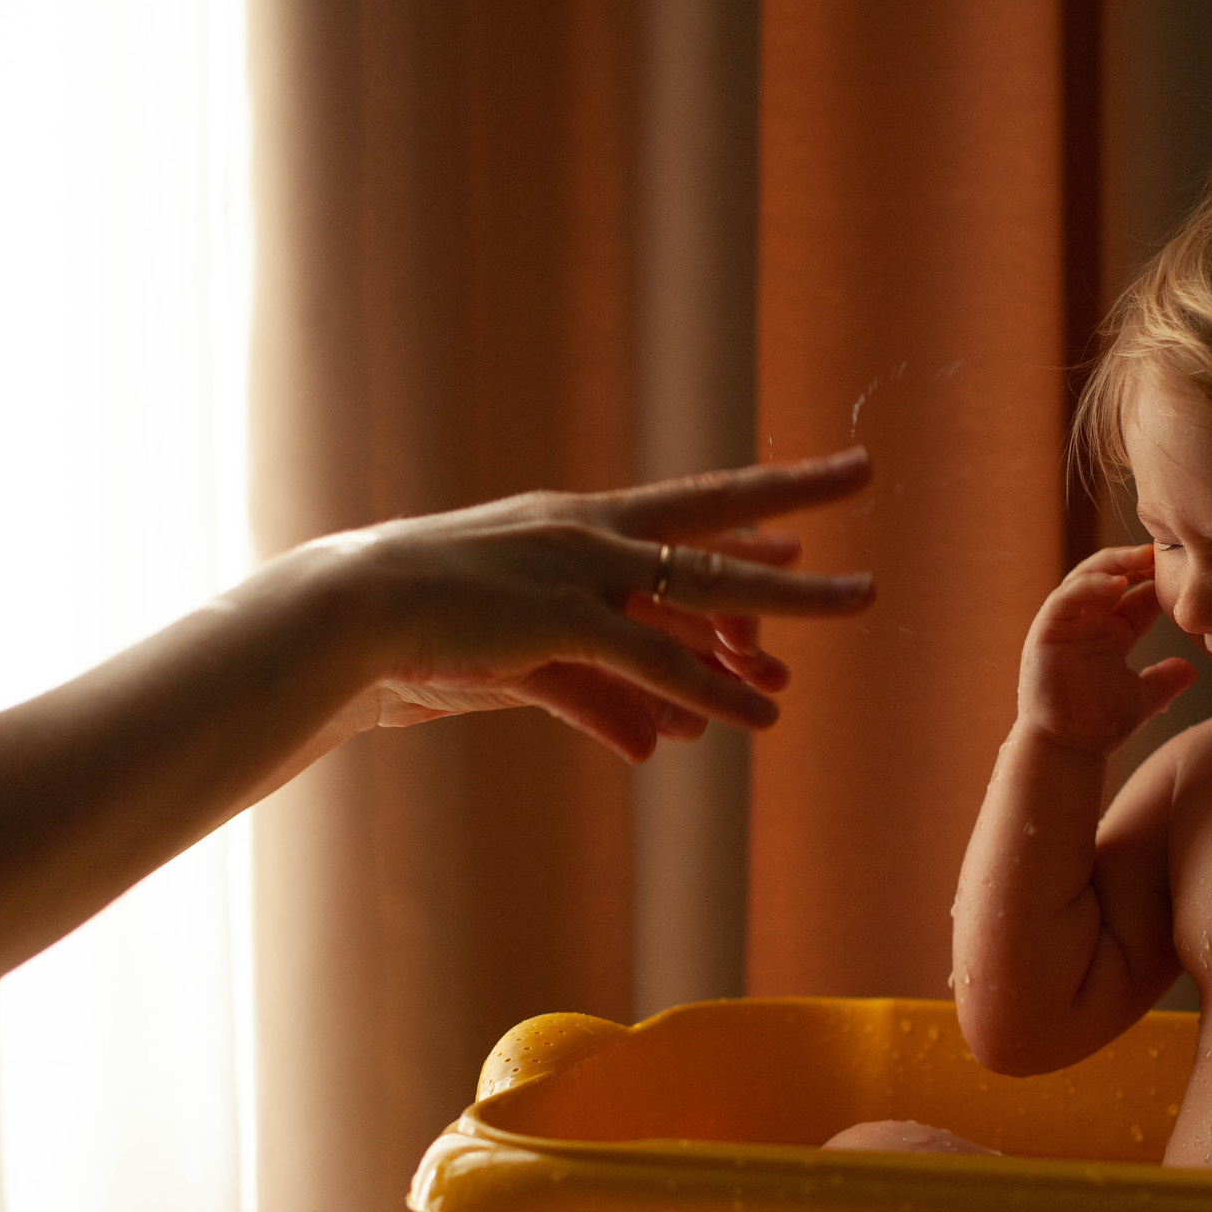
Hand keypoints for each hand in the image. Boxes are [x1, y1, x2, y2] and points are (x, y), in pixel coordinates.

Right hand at [320, 450, 876, 761]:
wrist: (348, 615)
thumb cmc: (419, 630)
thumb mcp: (518, 653)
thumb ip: (595, 689)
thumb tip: (655, 740)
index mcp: (574, 524)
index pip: (680, 510)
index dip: (747, 511)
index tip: (802, 517)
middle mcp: (588, 533)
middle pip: (713, 510)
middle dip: (794, 491)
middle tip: (863, 471)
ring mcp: (579, 571)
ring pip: (707, 582)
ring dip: (791, 593)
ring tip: (863, 598)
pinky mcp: (561, 621)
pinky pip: (654, 661)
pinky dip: (711, 689)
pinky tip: (761, 713)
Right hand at [1016, 545, 1195, 757]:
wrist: (1069, 748)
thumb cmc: (1099, 726)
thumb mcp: (1144, 697)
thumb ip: (1165, 680)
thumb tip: (1191, 668)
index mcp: (1112, 633)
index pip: (1139, 595)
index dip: (1159, 580)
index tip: (1187, 569)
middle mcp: (1089, 623)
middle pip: (1113, 576)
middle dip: (1137, 562)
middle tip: (1166, 550)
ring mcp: (1066, 624)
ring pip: (1088, 578)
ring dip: (1114, 564)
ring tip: (1142, 556)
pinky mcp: (1046, 630)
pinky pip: (1066, 598)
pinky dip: (1089, 586)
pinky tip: (1116, 583)